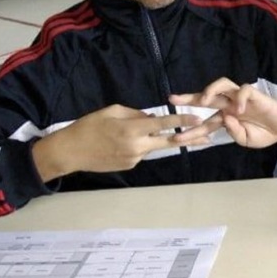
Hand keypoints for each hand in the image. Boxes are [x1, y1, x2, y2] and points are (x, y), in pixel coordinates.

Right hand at [32, 104, 201, 180]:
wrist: (70, 152)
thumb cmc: (88, 127)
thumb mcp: (111, 111)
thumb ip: (136, 114)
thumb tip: (152, 118)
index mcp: (132, 130)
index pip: (164, 124)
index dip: (182, 121)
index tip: (197, 118)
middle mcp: (137, 146)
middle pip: (169, 142)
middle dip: (188, 138)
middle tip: (207, 136)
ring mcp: (135, 158)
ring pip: (153, 146)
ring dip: (155, 139)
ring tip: (145, 133)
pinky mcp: (130, 166)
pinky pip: (142, 152)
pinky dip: (140, 145)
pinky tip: (122, 142)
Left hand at [169, 77, 276, 148]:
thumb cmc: (264, 133)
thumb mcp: (245, 140)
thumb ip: (234, 132)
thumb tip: (225, 119)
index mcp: (225, 118)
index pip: (204, 123)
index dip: (191, 131)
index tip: (176, 138)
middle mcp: (229, 105)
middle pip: (206, 97)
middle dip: (188, 98)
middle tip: (172, 99)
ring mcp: (240, 98)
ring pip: (222, 85)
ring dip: (210, 91)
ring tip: (205, 101)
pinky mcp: (254, 94)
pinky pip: (244, 91)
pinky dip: (240, 99)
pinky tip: (239, 111)